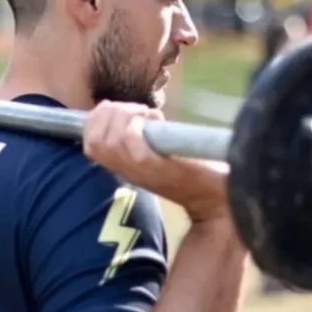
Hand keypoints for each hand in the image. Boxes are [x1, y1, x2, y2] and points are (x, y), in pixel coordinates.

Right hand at [82, 101, 229, 222]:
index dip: (98, 119)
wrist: (222, 199)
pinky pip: (129, 141)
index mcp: (125, 167)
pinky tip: (157, 121)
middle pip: (94, 138)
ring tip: (149, 116)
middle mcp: (126, 171)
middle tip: (140, 112)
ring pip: (108, 137)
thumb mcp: (161, 155)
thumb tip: (134, 113)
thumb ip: (143, 139)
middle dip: (111, 113)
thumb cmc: (198, 173)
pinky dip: (138, 123)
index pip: (89, 142)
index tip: (126, 112)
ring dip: (126, 115)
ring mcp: (138, 170)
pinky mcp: (154, 167)